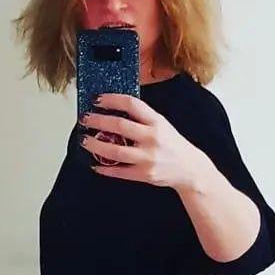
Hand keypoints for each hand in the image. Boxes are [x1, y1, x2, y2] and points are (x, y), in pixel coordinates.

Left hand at [80, 93, 212, 190]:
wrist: (190, 170)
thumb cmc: (173, 145)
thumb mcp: (162, 125)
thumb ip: (143, 118)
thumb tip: (115, 110)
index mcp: (157, 122)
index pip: (131, 104)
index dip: (112, 100)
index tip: (97, 99)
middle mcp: (152, 138)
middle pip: (119, 126)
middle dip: (97, 121)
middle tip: (85, 119)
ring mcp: (147, 158)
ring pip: (114, 151)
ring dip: (95, 144)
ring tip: (85, 140)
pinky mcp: (144, 175)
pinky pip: (118, 171)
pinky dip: (104, 168)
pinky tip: (94, 164)